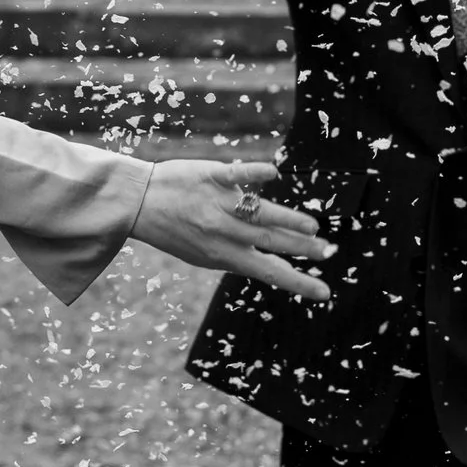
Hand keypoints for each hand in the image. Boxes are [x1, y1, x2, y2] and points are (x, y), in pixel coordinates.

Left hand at [128, 159, 330, 299]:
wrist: (138, 202)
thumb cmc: (174, 230)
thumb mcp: (202, 254)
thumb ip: (236, 257)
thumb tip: (272, 266)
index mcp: (224, 255)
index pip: (268, 272)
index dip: (298, 282)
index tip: (324, 292)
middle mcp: (223, 232)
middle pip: (269, 242)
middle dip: (301, 249)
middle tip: (328, 253)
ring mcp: (217, 203)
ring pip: (257, 213)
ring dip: (287, 220)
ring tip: (312, 227)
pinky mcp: (210, 176)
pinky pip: (234, 174)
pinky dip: (253, 173)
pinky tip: (272, 173)